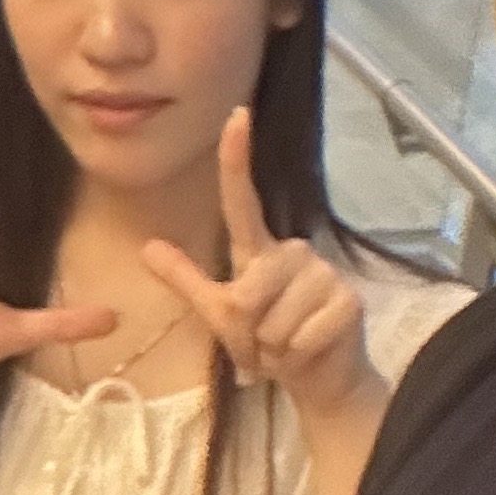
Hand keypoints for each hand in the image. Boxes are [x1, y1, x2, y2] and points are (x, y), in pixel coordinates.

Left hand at [141, 110, 378, 421]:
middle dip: (247, 332)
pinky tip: (308, 352)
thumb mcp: (220, 312)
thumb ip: (187, 280)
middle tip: (263, 343)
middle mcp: (295, 252)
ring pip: (273, 320)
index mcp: (261, 250)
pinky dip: (295, 356)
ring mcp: (325, 274)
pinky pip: (300, 337)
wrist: (318, 380)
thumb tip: (147, 247)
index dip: (238, 159)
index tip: (237, 114)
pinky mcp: (348, 302)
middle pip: (249, 293)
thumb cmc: (269, 343)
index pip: (243, 200)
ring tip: (286, 347)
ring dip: (271, 347)